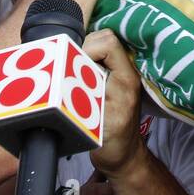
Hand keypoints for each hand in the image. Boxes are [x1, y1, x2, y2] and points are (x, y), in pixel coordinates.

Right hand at [82, 30, 144, 177]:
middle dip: (82, 49)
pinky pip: (96, 57)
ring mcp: (119, 74)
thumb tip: (69, 76)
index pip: (108, 43)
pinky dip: (83, 61)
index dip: (88, 49)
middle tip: (69, 67)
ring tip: (70, 72)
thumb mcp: (96, 124)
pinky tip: (73, 76)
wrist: (123, 156)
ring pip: (98, 45)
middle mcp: (125, 72)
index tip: (73, 65)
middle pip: (102, 38)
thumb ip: (85, 97)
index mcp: (125, 79)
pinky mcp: (112, 78)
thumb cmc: (112, 144)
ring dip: (81, 54)